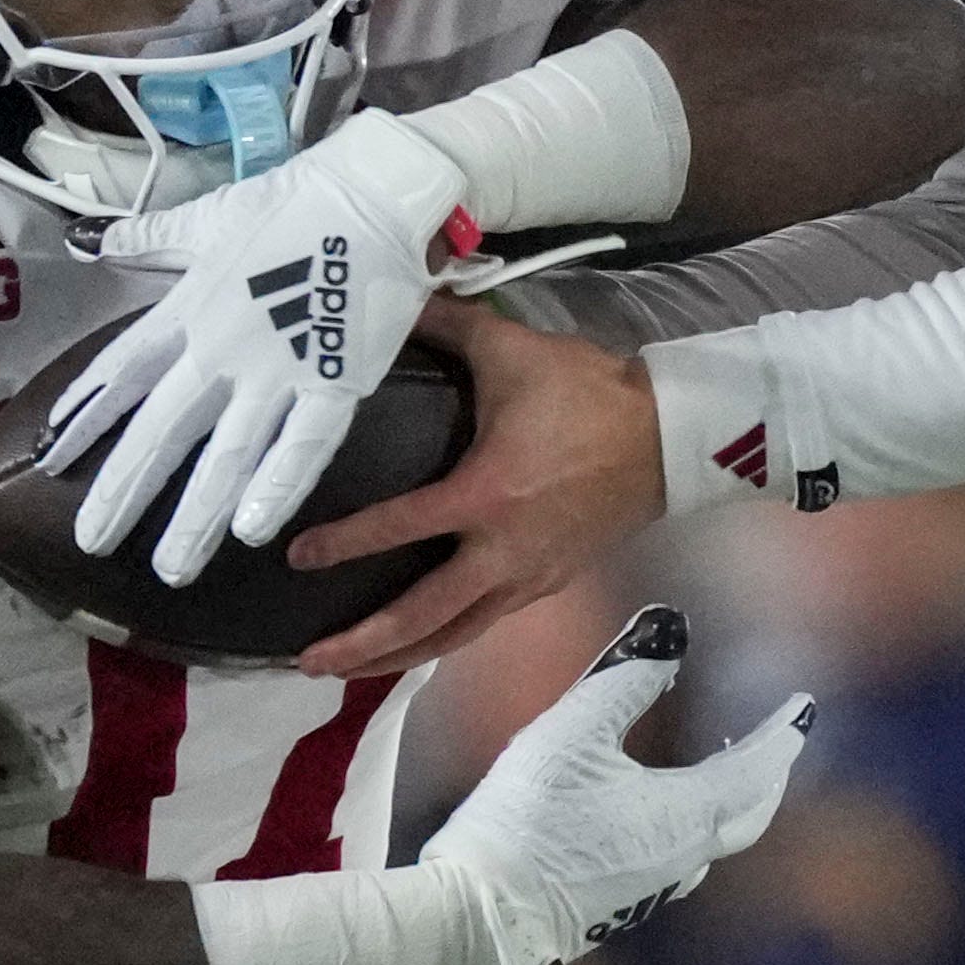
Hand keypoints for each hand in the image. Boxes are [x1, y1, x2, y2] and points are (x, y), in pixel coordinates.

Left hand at [41, 110, 471, 582]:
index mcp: (189, 305)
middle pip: (161, 428)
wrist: (377, 191)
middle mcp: (221, 345)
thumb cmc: (296, 201)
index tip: (52, 457)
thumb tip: (95, 242)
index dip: (86, 416)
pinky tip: (251, 531)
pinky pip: (303, 445)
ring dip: (195, 514)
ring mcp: (278, 367)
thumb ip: (153, 238)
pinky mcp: (336, 379)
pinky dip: (277, 488)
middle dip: (125, 488)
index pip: (122, 369)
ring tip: (171, 568)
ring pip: (227, 453)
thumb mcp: (212, 215)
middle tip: (92, 540)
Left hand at [287, 296, 666, 676]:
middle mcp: (501, 551)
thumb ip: (448, 324)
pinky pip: (486, 623)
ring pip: (455, 634)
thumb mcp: (512, 348)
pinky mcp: (548, 584)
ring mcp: (528, 577)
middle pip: (423, 615)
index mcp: (484, 495)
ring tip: (349, 671)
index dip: (345, 543)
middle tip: (309, 663)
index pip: (400, 528)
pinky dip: (445, 638)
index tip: (298, 557)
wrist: (667, 437)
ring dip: (399, 656)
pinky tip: (420, 641)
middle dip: (364, 644)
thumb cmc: (587, 394)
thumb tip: (396, 292)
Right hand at [420, 604, 809, 964]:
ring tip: (723, 764)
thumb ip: (626, 680)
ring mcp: (653, 888)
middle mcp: (683, 858)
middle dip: (768, 771)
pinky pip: (682, 856)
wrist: (481, 916)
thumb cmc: (528, 817)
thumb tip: (669, 634)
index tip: (803, 706)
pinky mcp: (622, 903)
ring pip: (716, 839)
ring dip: (733, 799)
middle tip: (777, 737)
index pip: (757, 769)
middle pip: (749, 813)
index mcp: (686, 815)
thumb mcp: (574, 730)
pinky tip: (663, 810)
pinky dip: (696, 821)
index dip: (782, 733)